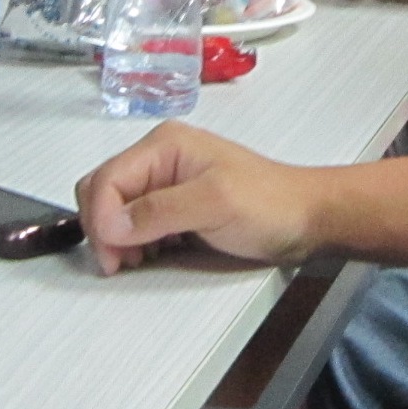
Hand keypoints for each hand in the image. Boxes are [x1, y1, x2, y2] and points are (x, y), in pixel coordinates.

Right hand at [75, 122, 321, 274]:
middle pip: (102, 191)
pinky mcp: (174, 205)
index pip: (105, 179)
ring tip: (138, 260)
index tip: (113, 256)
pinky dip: (132, 241)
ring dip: (116, 237)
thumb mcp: (214, 204)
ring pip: (114, 209)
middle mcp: (159, 158)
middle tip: (120, 262)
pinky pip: (134, 222)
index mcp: (164, 145)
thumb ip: (158, 211)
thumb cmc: (269, 205)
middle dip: (103, 228)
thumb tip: (108, 225)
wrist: (307, 219)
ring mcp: (166, 182)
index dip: (100, 220)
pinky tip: (151, 254)